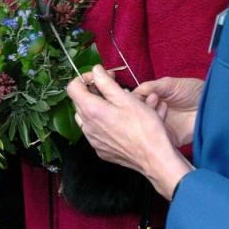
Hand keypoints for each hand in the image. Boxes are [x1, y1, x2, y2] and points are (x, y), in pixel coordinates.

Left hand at [68, 66, 191, 199]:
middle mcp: (88, 126)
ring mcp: (93, 140)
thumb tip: (96, 70)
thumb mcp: (127, 98)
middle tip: (113, 88)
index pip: (73, 87)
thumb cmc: (144, 128)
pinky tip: (120, 122)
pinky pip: (95, 132)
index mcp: (92, 110)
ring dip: (97, 107)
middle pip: (80, 102)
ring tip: (117, 105)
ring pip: (87, 117)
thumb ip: (106, 83)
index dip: (85, 77)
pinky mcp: (101, 150)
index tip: (100, 77)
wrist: (155, 158)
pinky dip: (103, 123)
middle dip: (93, 91)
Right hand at [134, 76, 202, 146]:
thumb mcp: (170, 84)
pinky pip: (159, 142)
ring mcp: (162, 129)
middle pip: (137, 119)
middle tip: (152, 102)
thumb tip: (135, 91)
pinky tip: (163, 124)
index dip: (132, 102)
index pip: (133, 104)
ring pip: (146, 131)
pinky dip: (158, 135)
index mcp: (152, 101)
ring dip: (151, 121)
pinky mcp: (172, 140)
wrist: (215, 104)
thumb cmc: (194, 90)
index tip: (135, 99)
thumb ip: (152, 86)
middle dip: (141, 112)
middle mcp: (154, 116)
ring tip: (163, 108)